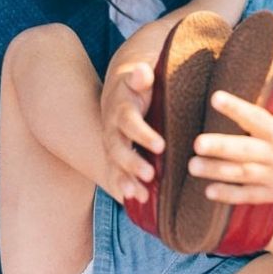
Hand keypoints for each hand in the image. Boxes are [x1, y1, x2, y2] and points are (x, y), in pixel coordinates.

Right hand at [100, 62, 164, 202]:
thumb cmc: (139, 84)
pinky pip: (115, 174)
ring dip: (125, 180)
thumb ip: (141, 76)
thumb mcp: (140, 76)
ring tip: (140, 195)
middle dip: (131, 162)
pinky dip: (123, 187)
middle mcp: (112, 128)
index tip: (160, 145)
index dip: (142, 134)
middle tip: (149, 175)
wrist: (120, 90)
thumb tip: (142, 71)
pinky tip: (133, 202)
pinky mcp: (115, 157)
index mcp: (120, 107)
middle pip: (118, 148)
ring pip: (114, 165)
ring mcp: (112, 145)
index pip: (129, 121)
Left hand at [188, 65, 272, 204]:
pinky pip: (249, 196)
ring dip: (216, 172)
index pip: (256, 118)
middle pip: (244, 151)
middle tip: (196, 143)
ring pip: (242, 175)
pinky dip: (229, 196)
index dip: (236, 108)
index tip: (215, 98)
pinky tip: (208, 191)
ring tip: (192, 166)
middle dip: (220, 148)